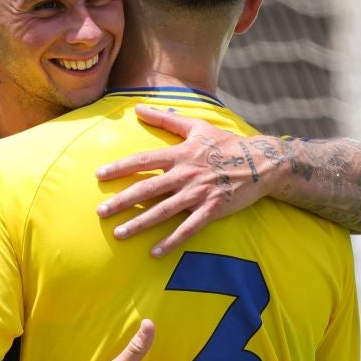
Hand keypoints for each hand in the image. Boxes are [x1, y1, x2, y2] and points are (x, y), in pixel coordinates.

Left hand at [95, 105, 278, 256]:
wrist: (261, 162)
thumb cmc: (227, 144)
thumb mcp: (197, 127)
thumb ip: (166, 119)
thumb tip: (138, 107)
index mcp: (180, 154)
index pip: (144, 160)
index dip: (120, 167)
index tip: (99, 175)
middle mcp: (186, 174)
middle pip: (148, 188)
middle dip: (122, 201)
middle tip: (100, 212)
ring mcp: (199, 193)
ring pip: (163, 211)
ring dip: (139, 224)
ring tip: (119, 234)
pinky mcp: (213, 209)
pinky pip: (188, 228)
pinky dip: (171, 241)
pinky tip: (154, 252)